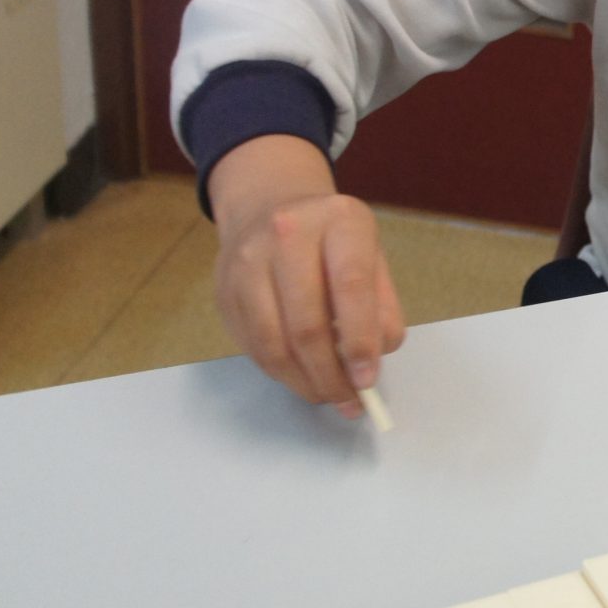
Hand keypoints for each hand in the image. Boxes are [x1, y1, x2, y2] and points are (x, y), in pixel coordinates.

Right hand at [208, 135, 406, 416]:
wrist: (271, 206)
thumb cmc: (334, 242)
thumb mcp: (372, 257)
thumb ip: (381, 307)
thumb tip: (372, 362)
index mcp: (340, 221)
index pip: (351, 287)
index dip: (360, 341)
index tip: (367, 380)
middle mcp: (288, 233)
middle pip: (306, 324)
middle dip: (330, 375)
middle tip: (349, 401)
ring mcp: (249, 260)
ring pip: (273, 342)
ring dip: (303, 382)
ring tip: (326, 396)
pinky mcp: (226, 289)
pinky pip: (252, 346)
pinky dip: (280, 372)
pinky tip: (301, 378)